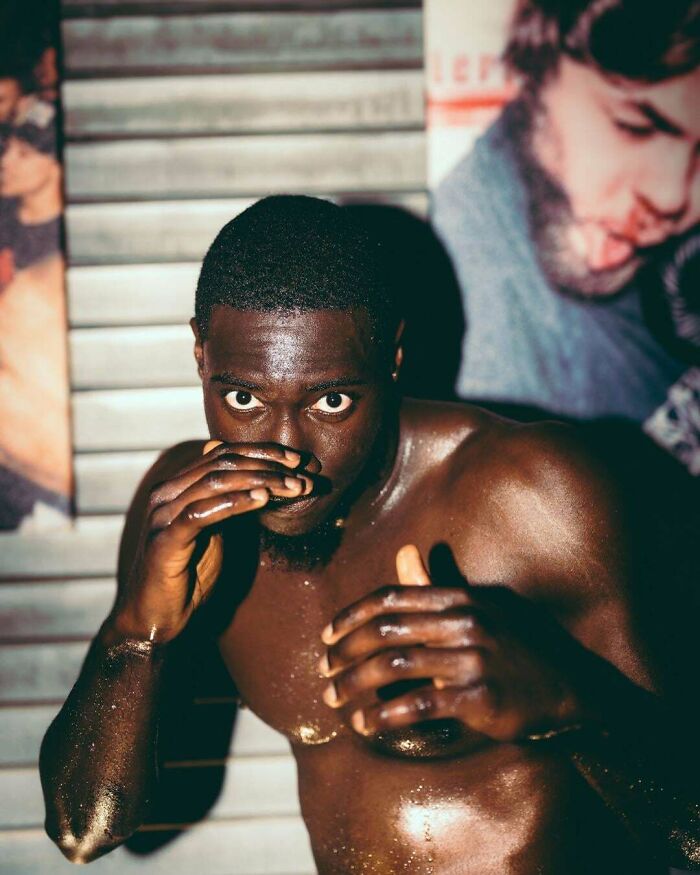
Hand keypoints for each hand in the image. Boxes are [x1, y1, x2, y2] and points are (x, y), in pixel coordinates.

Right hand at [110, 440, 316, 642]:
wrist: (156, 617)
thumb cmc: (188, 575)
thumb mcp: (216, 532)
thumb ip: (230, 503)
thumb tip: (256, 476)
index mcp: (176, 487)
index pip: (222, 454)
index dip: (261, 452)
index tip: (296, 459)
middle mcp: (165, 493)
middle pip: (222, 463)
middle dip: (267, 465)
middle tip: (301, 473)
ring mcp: (162, 515)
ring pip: (215, 482)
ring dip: (260, 481)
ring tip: (292, 486)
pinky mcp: (164, 540)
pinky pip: (201, 513)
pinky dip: (234, 502)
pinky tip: (262, 499)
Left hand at [319, 545, 582, 741]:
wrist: (566, 688)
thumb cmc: (512, 647)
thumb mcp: (477, 608)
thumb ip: (434, 586)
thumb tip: (406, 550)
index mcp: (460, 598)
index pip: (391, 598)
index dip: (351, 616)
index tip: (326, 635)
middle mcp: (465, 622)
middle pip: (385, 631)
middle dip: (345, 651)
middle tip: (323, 670)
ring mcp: (474, 659)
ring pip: (395, 666)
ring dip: (355, 683)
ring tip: (334, 698)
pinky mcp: (481, 697)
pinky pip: (420, 704)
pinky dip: (385, 715)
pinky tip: (366, 724)